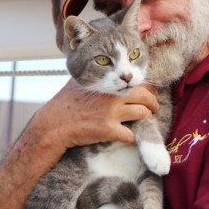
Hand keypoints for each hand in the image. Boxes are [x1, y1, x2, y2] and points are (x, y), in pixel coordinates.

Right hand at [27, 80, 158, 149]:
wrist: (53, 125)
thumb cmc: (64, 104)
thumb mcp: (79, 83)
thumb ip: (96, 77)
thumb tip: (103, 69)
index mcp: (107, 83)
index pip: (137, 82)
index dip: (147, 89)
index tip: (149, 93)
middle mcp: (112, 96)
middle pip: (146, 97)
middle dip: (153, 104)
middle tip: (154, 108)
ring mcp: (112, 114)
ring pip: (143, 115)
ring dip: (146, 119)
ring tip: (145, 120)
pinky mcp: (109, 130)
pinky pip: (131, 135)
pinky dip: (133, 138)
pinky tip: (130, 138)